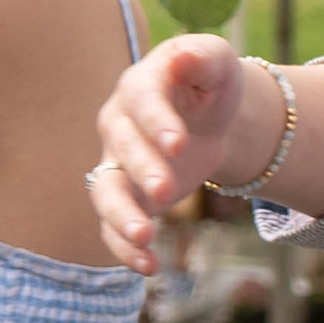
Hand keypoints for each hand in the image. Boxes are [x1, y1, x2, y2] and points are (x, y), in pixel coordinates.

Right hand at [90, 35, 246, 272]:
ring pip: (105, 192)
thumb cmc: (211, 82)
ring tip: (145, 236)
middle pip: (122, 148)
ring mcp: (117, 163)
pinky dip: (125, 248)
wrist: (210, 116)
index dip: (157, 122)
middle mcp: (120, 126)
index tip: (179, 143)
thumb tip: (186, 55)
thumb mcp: (218, 61)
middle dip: (142, 169)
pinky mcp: (126, 196)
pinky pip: (113, 226)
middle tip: (166, 190)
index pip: (143, 101)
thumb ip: (203, 56)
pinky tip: (149, 267)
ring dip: (121, 215)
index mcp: (141, 86)